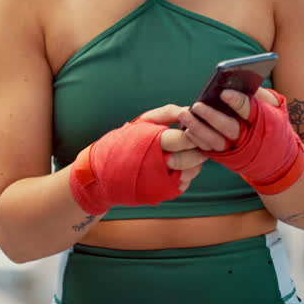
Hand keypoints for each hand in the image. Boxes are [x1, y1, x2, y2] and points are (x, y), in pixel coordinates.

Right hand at [68, 104, 204, 215]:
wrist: (101, 173)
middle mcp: (159, 164)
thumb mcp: (141, 121)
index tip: (198, 128)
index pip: (185, 139)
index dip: (195, 133)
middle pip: (190, 158)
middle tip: (201, 142)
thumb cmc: (123, 142)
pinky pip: (185, 183)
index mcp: (153, 142)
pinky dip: (185, 174)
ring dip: (194, 162)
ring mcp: (162, 182)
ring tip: (188, 153)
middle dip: (198, 149)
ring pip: (191, 172)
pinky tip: (177, 166)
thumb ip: (167, 113)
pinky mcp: (164, 193)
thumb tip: (189, 110)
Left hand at [180, 88, 303, 194]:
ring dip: (199, 129)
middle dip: (212, 117)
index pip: (251, 111)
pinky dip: (197, 140)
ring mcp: (237, 149)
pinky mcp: (225, 156)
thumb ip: (260, 94)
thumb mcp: (275, 107)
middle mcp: (250, 138)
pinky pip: (209, 149)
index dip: (238, 102)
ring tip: (185, 115)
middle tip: (197, 105)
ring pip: (216, 141)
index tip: (224, 92)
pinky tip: (187, 129)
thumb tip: (241, 78)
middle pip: (230, 128)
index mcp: (264, 122)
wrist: (277, 157)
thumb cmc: (272, 123)